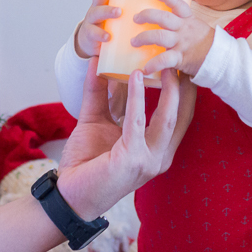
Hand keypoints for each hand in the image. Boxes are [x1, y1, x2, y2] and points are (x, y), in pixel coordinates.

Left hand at [56, 59, 192, 220]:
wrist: (68, 194)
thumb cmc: (86, 162)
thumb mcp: (96, 120)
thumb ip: (100, 94)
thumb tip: (99, 61)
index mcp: (156, 149)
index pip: (178, 117)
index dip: (183, 91)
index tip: (179, 64)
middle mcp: (159, 156)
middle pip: (181, 116)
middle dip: (183, 86)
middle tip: (177, 57)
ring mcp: (149, 160)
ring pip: (166, 118)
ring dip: (166, 88)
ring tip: (161, 62)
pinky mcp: (132, 159)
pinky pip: (137, 121)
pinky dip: (137, 96)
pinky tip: (134, 76)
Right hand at [74, 0, 121, 58]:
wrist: (90, 41)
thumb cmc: (106, 20)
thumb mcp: (112, 5)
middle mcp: (96, 6)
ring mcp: (92, 20)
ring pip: (97, 12)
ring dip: (107, 11)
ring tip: (119, 11)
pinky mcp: (90, 35)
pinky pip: (94, 33)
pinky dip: (101, 34)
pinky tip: (109, 36)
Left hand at [135, 0, 214, 76]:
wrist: (220, 60)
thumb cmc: (206, 45)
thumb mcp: (197, 28)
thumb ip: (183, 24)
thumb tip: (166, 21)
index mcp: (189, 20)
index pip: (178, 4)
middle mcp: (184, 29)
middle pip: (163, 18)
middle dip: (147, 15)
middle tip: (135, 18)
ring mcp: (181, 43)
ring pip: (159, 36)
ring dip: (143, 38)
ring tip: (133, 41)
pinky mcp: (180, 58)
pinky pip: (164, 60)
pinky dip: (153, 64)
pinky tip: (145, 68)